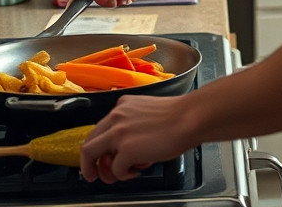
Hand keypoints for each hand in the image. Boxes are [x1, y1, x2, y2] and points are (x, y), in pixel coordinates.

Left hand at [79, 93, 197, 182]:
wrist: (192, 118)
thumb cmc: (181, 116)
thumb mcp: (149, 111)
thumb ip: (134, 123)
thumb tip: (131, 144)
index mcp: (122, 105)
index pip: (100, 128)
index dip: (98, 146)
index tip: (100, 156)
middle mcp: (116, 117)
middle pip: (89, 142)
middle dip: (89, 162)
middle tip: (94, 174)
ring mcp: (118, 133)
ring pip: (92, 155)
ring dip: (104, 171)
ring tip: (117, 176)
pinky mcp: (126, 150)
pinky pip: (115, 169)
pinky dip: (123, 175)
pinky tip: (137, 171)